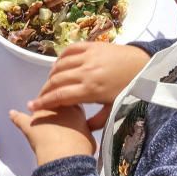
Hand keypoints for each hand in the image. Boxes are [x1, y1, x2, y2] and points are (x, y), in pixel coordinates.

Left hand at [9, 104, 95, 166]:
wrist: (66, 157)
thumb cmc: (81, 148)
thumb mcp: (89, 138)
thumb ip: (85, 132)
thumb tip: (86, 135)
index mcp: (75, 109)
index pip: (70, 101)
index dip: (67, 107)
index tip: (67, 112)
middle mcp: (58, 107)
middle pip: (53, 100)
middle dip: (53, 105)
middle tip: (55, 116)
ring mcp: (42, 114)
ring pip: (38, 107)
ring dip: (38, 111)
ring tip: (40, 119)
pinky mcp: (29, 124)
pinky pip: (20, 118)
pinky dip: (16, 116)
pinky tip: (12, 114)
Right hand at [28, 42, 149, 129]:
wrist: (144, 65)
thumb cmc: (129, 89)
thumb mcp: (114, 108)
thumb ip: (97, 120)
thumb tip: (82, 129)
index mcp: (91, 90)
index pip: (60, 96)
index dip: (44, 102)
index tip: (32, 107)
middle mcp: (86, 72)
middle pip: (56, 81)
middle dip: (44, 90)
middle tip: (39, 97)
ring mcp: (88, 56)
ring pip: (59, 65)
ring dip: (51, 75)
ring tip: (50, 84)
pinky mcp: (91, 46)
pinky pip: (69, 50)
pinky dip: (60, 58)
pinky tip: (59, 66)